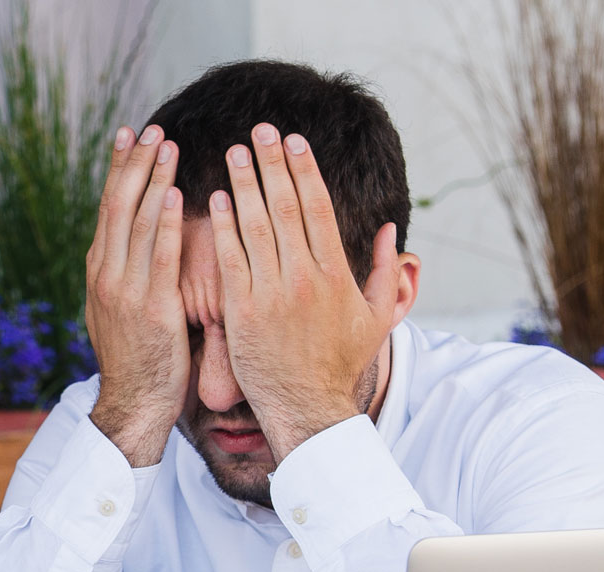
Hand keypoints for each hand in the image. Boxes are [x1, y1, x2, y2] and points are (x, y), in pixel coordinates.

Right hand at [84, 125, 187, 467]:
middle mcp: (106, 274)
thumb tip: (145, 242)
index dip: (119, 168)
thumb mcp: (124, 310)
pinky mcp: (150, 309)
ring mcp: (124, 291)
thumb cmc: (141, 360)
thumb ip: (132, 273)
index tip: (130, 134)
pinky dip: (163, 223)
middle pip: (117, 205)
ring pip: (135, 223)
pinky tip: (174, 194)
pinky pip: (158, 257)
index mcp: (100, 271)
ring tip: (165, 145)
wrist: (133, 405)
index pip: (108, 207)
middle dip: (133, 162)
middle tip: (149, 126)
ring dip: (151, 180)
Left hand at [209, 123, 399, 459]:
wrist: (308, 409)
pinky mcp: (244, 312)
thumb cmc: (339, 366)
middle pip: (286, 206)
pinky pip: (230, 261)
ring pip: (256, 226)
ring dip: (244, 184)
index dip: (304, 170)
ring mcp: (273, 294)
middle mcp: (306, 277)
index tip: (293, 141)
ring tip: (232, 153)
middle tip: (260, 129)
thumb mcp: (375, 320)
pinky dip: (223, 228)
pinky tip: (214, 200)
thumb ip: (382, 272)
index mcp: (336, 274)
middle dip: (272, 163)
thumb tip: (390, 231)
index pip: (318, 208)